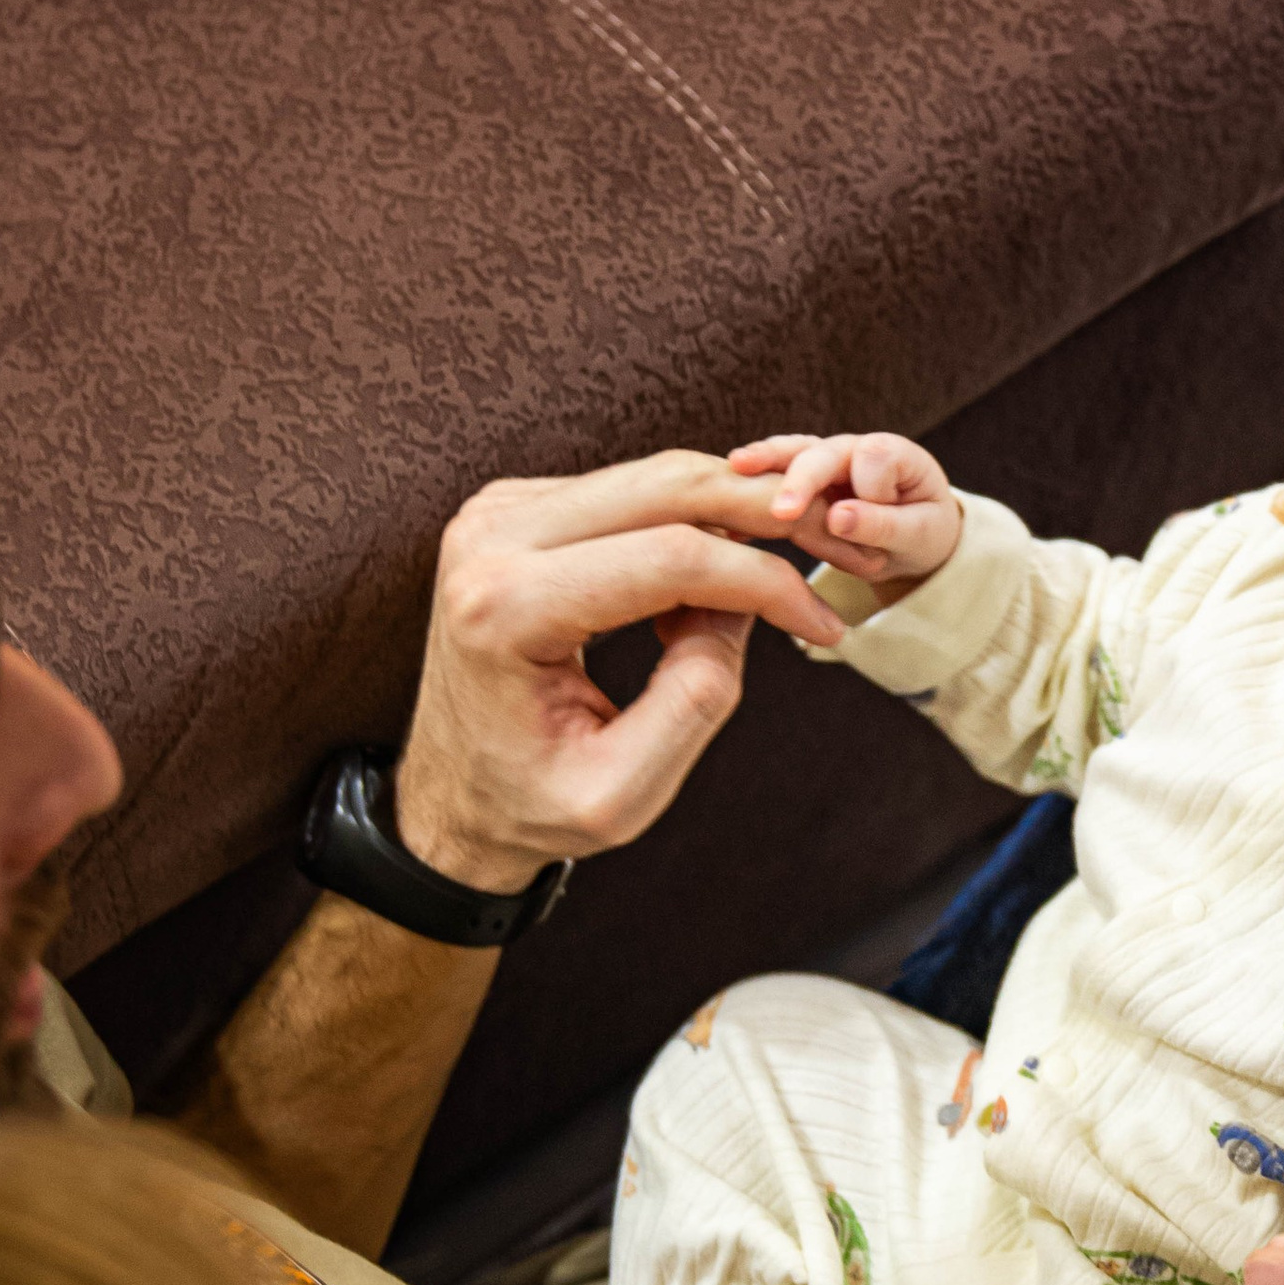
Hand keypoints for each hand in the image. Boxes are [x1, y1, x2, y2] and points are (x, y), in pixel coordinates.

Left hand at [393, 452, 844, 893]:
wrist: (450, 797)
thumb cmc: (529, 806)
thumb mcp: (621, 794)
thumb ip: (692, 703)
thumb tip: (740, 610)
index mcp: (504, 610)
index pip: (669, 557)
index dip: (765, 582)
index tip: (824, 625)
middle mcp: (488, 541)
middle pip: (662, 487)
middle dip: (761, 513)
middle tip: (833, 544)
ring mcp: (495, 514)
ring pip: (651, 478)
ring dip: (729, 519)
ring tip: (778, 587)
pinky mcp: (513, 508)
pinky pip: (627, 492)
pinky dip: (687, 527)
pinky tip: (706, 592)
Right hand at [732, 431, 960, 594]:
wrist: (913, 538)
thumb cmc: (922, 533)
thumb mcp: (918, 535)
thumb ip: (882, 523)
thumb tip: (838, 517)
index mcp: (893, 454)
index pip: (874, 458)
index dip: (868, 493)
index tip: (870, 537)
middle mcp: (853, 448)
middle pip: (822, 452)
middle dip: (801, 479)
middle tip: (781, 512)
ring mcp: (822, 460)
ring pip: (790, 454)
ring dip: (765, 462)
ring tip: (737, 467)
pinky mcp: (799, 479)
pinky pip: (772, 475)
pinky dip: (752, 482)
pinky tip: (725, 491)